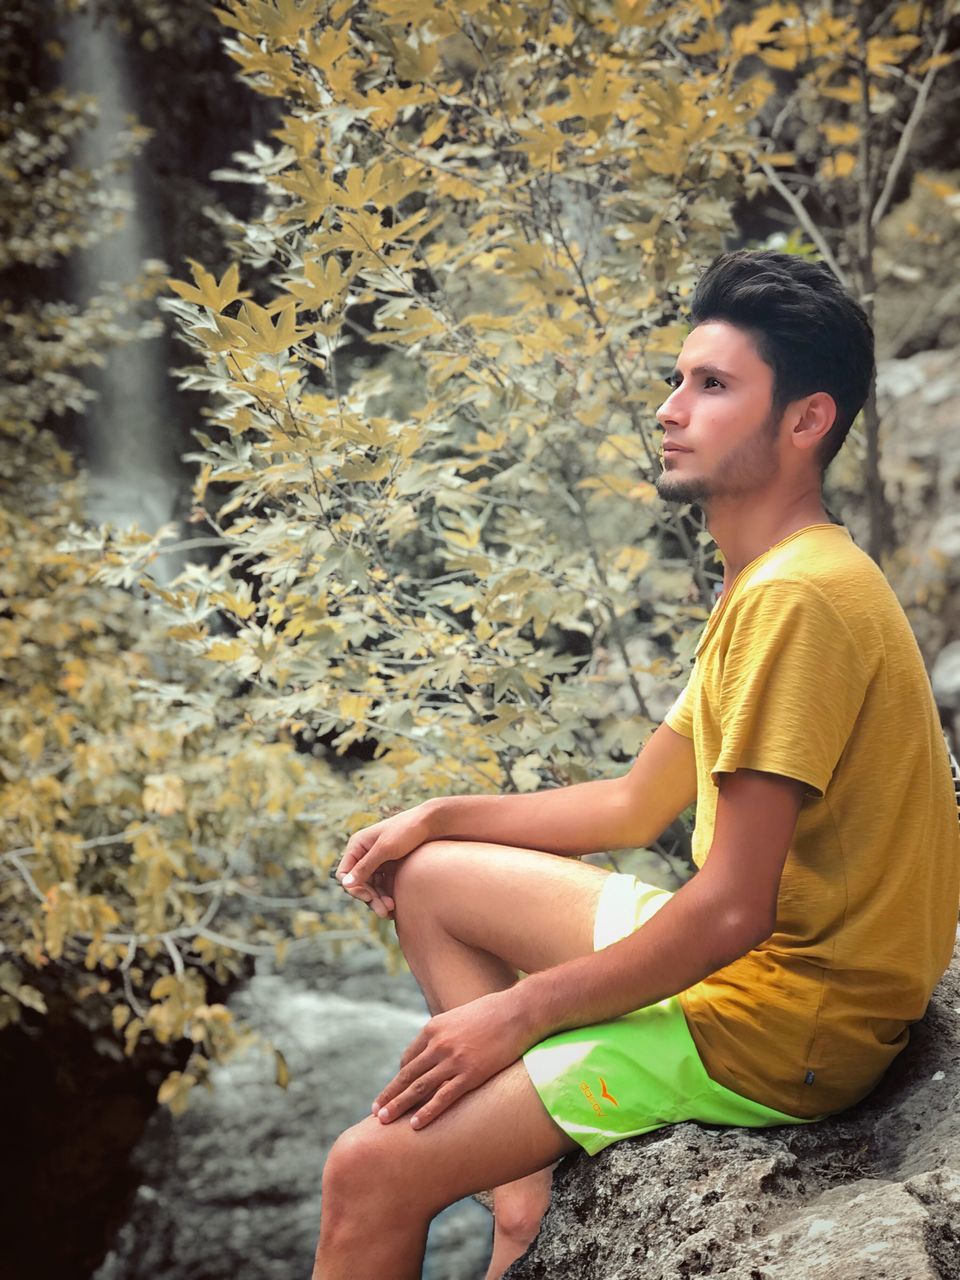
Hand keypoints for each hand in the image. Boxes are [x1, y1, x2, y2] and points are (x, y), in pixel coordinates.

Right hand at [334, 802, 434, 918]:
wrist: (434, 823)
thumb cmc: (408, 830)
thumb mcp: (385, 848)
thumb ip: (366, 866)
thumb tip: (345, 884)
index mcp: (358, 845)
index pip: (345, 873)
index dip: (354, 888)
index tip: (368, 897)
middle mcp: (365, 854)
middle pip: (359, 884)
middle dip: (370, 898)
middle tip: (385, 911)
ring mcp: (379, 862)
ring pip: (372, 888)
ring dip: (379, 900)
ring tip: (392, 911)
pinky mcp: (391, 868)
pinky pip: (384, 886)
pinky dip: (388, 896)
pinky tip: (396, 907)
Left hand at [372, 990, 533, 1129]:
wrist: (519, 1011)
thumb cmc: (494, 1013)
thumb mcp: (460, 1017)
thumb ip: (447, 1034)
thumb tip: (442, 1049)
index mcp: (433, 1029)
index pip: (409, 1059)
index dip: (400, 1078)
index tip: (393, 1092)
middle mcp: (438, 1044)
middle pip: (407, 1075)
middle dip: (390, 1095)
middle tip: (376, 1113)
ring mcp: (453, 1059)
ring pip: (418, 1088)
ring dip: (398, 1106)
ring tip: (384, 1121)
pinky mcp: (471, 1073)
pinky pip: (443, 1097)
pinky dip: (426, 1112)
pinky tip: (415, 1125)